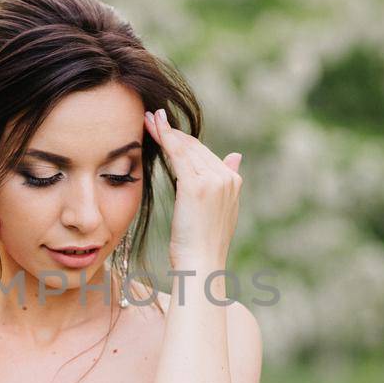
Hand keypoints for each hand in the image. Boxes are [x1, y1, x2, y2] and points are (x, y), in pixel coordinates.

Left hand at [143, 107, 241, 272]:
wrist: (201, 265)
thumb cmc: (202, 245)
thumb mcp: (219, 211)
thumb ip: (226, 182)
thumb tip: (236, 155)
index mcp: (233, 183)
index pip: (204, 154)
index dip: (183, 141)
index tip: (165, 128)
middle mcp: (227, 178)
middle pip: (195, 147)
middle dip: (172, 132)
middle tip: (151, 118)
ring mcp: (214, 181)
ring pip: (186, 148)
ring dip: (165, 130)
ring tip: (147, 120)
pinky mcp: (197, 186)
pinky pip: (178, 154)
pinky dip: (165, 138)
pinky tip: (152, 127)